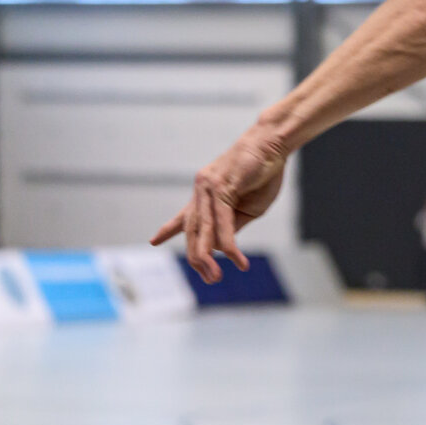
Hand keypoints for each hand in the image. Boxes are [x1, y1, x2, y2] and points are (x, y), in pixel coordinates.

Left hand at [151, 125, 288, 282]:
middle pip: (191, 230)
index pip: (184, 216)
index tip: (153, 242)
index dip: (168, 230)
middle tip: (210, 279)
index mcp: (205, 194)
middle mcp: (201, 190)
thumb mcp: (248, 208)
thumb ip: (232, 225)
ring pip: (202, 228)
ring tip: (215, 277)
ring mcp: (207, 187)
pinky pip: (221, 221)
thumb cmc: (263, 173)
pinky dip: (228, 241)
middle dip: (196, 257)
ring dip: (207, 256)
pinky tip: (235, 258)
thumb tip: (219, 247)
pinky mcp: (220, 186)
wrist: (273, 144)